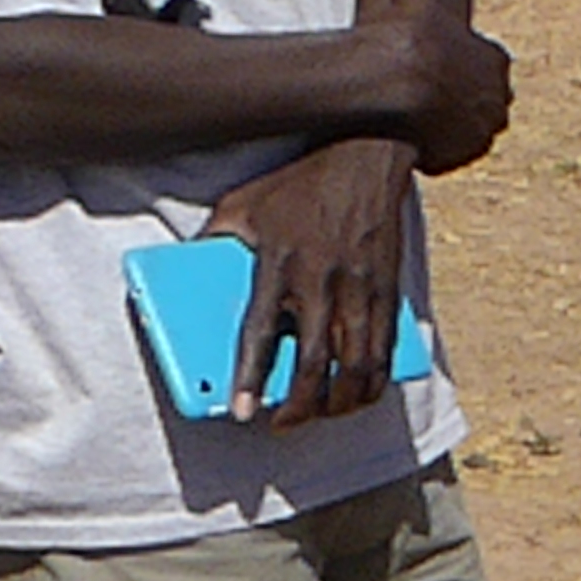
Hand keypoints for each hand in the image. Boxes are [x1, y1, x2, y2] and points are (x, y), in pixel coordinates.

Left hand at [212, 138, 419, 428]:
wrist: (366, 156)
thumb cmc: (299, 182)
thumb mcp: (244, 203)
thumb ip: (219, 238)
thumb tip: (192, 266)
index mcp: (279, 264)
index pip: (261, 334)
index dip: (250, 379)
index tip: (243, 413)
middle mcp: (321, 282)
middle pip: (314, 364)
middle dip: (300, 406)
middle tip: (283, 424)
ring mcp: (359, 289)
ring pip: (357, 366)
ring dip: (340, 402)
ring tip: (323, 414)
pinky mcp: (387, 289)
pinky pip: (384, 348)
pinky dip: (373, 379)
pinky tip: (359, 391)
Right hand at [357, 7, 513, 174]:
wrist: (397, 79)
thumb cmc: (405, 33)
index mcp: (497, 61)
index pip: (489, 70)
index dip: (463, 73)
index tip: (440, 73)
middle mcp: (498, 98)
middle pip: (484, 105)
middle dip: (463, 105)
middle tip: (431, 104)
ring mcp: (482, 130)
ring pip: (467, 133)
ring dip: (448, 131)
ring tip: (416, 124)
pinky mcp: (461, 157)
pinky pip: (447, 157)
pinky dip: (431, 151)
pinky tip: (408, 140)